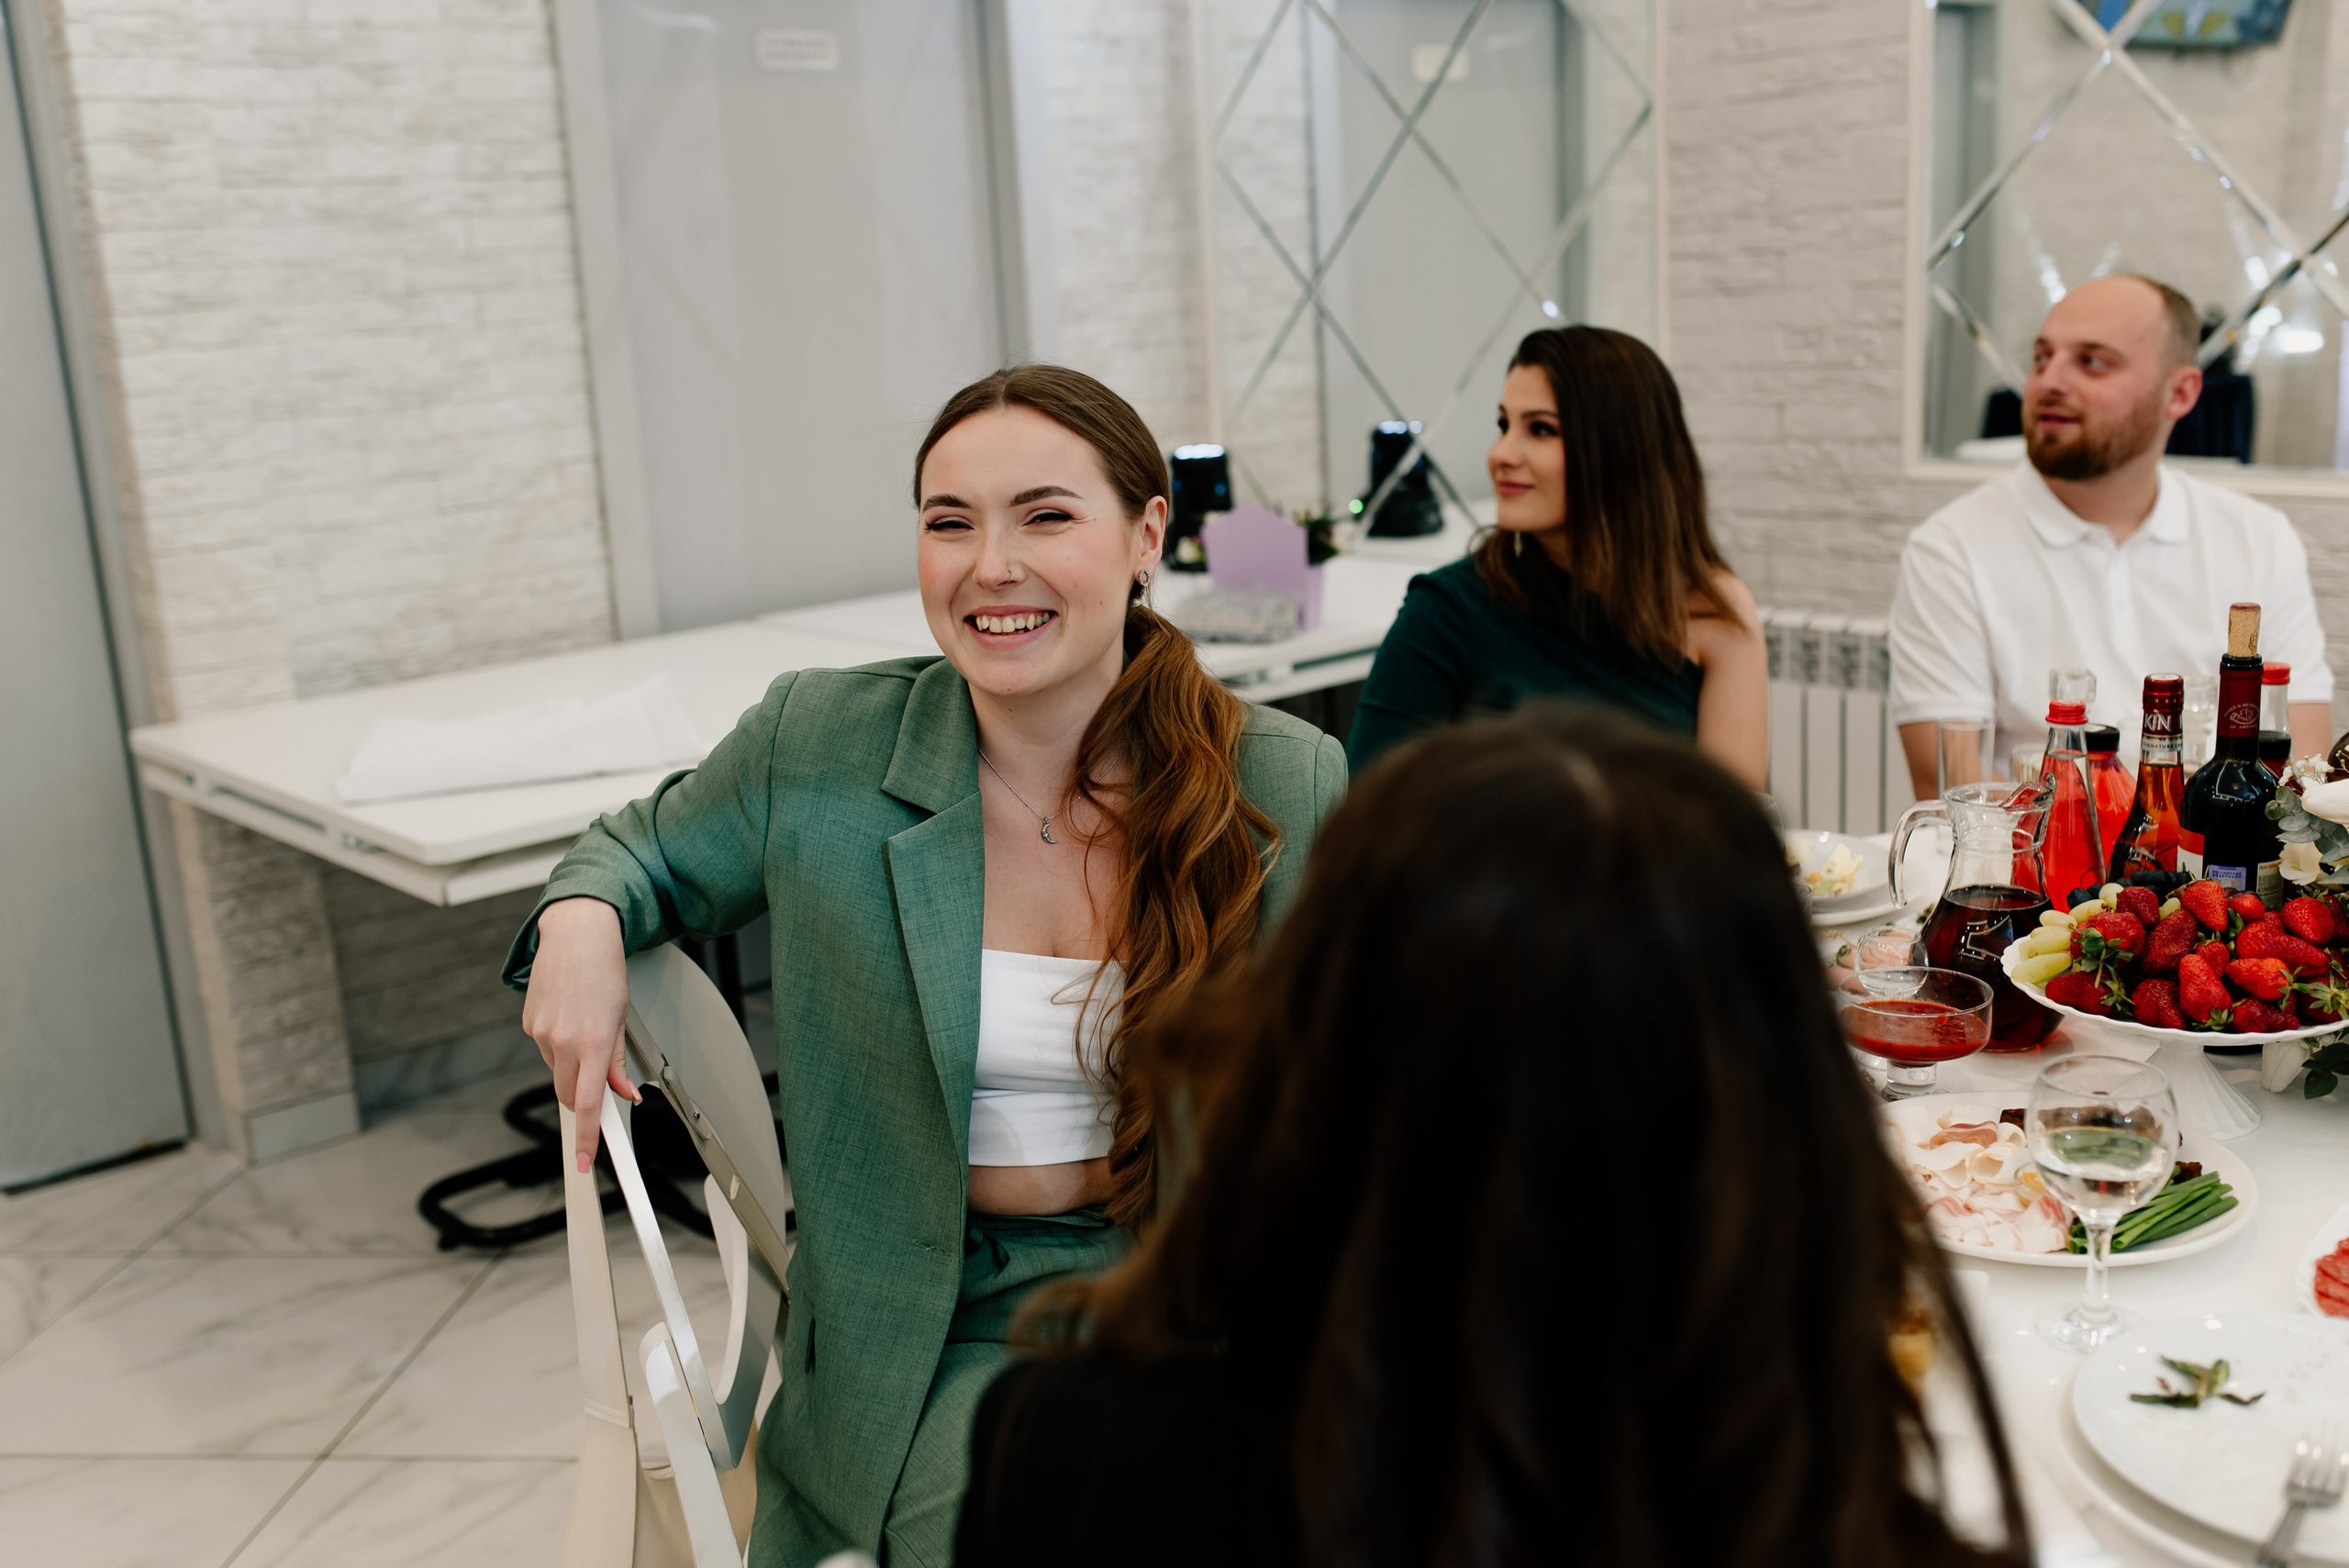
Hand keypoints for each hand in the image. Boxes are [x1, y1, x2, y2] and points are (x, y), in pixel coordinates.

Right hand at [520, 897, 640, 1170]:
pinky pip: (545, 1050)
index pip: (589, 1104)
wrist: (577, 934)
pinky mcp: (528, 1024)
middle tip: (601, 1080)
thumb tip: (624, 1093)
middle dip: (585, 1098)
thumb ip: (618, 1062)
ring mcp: (540, 1033)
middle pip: (570, 1095)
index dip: (588, 1137)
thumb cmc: (604, 970)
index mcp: (591, 1041)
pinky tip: (569, 1017)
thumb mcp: (621, 1018)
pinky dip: (558, 1046)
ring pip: (558, 1072)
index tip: (586, 1160)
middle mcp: (562, 1040)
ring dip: (572, 1066)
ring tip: (585, 1029)